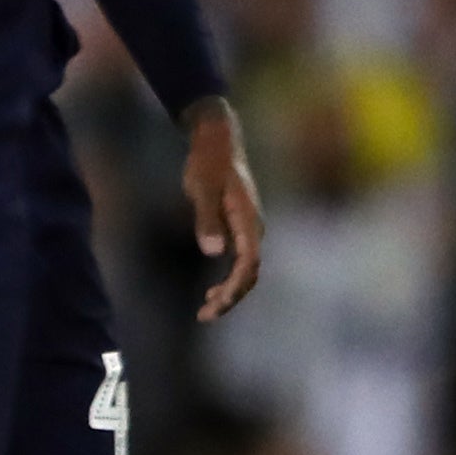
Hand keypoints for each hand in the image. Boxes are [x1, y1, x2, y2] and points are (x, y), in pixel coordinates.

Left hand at [181, 94, 263, 320]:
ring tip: (207, 310)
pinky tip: (214, 289)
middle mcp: (254, 226)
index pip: (249, 263)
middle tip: (205, 316)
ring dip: (230, 290)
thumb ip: (207, 218)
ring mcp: (249, 226)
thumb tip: (214, 253)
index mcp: (248, 219)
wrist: (218, 138)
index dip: (234, 288)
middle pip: (250, 271)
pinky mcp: (241, 225)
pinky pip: (242, 259)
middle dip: (231, 297)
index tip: (215, 305)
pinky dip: (229, 277)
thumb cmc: (207, 161)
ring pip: (247, 268)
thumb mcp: (201, 187)